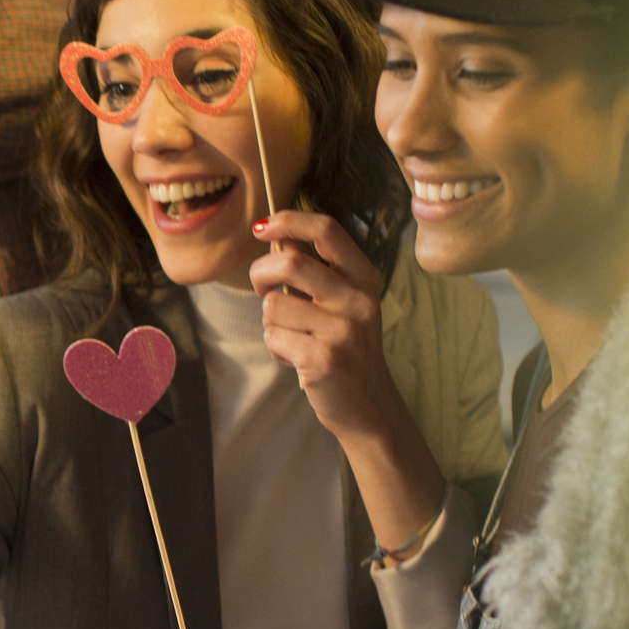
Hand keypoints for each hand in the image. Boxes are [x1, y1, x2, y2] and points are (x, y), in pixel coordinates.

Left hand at [250, 211, 445, 555]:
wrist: (368, 407)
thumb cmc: (345, 349)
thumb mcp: (342, 304)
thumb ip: (315, 273)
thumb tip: (278, 236)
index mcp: (365, 278)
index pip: (327, 230)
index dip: (288, 221)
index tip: (262, 226)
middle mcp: (359, 300)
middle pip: (290, 262)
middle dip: (260, 274)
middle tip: (262, 288)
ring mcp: (342, 330)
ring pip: (273, 305)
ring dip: (270, 322)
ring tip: (293, 338)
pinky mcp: (322, 358)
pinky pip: (273, 336)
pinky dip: (275, 347)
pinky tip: (296, 359)